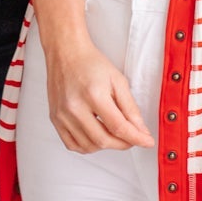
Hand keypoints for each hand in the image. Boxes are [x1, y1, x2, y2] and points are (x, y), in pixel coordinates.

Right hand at [44, 35, 154, 153]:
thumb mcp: (118, 81)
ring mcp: (62, 115)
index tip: (146, 141)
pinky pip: (73, 145)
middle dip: (123, 144)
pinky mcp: (55, 119)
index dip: (136, 138)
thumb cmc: (90, 64)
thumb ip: (130, 108)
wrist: (66, 54)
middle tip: (133, 138)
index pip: (118, 127)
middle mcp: (74, 107)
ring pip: (89, 146)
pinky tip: (96, 137)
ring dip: (106, 145)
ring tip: (114, 134)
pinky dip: (88, 146)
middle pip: (103, 140)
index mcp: (93, 95)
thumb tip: (140, 130)